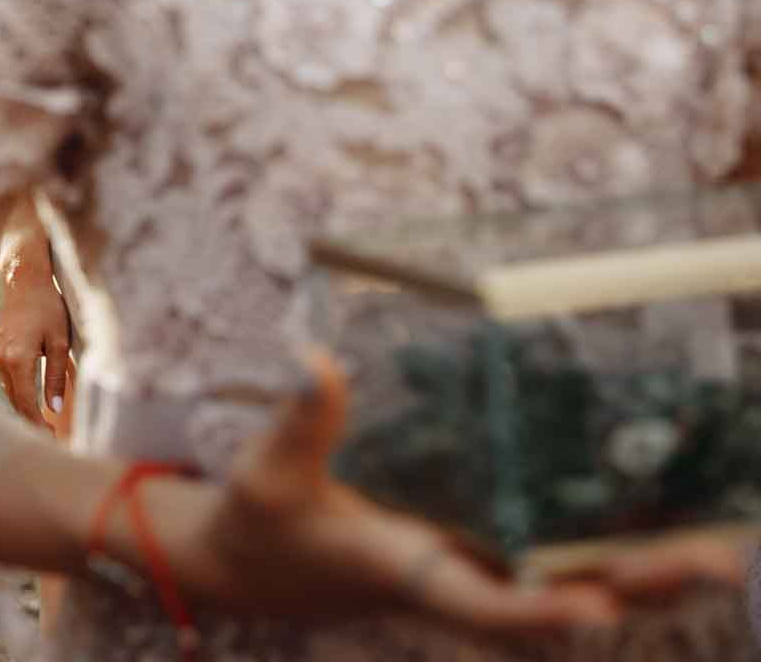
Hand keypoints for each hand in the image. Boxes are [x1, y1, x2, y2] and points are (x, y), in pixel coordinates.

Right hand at [0, 252, 72, 432]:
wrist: (23, 279)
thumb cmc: (46, 306)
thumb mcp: (58, 341)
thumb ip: (56, 376)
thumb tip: (54, 407)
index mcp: (17, 361)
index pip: (26, 404)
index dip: (38, 425)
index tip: (52, 440)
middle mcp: (3, 361)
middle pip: (15, 402)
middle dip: (32, 422)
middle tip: (51, 439)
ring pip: (10, 393)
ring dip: (25, 410)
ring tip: (45, 426)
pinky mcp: (0, 350)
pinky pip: (9, 381)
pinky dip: (20, 396)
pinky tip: (33, 402)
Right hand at [144, 352, 745, 636]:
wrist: (254, 563)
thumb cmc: (261, 520)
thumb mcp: (269, 471)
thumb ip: (301, 420)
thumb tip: (318, 359)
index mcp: (406, 574)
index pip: (481, 606)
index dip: (537, 609)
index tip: (592, 608)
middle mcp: (457, 582)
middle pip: (560, 599)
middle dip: (636, 588)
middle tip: (715, 561)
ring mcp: (474, 569)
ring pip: (572, 582)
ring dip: (646, 572)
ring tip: (722, 547)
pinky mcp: (479, 550)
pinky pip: (556, 555)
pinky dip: (614, 547)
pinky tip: (668, 525)